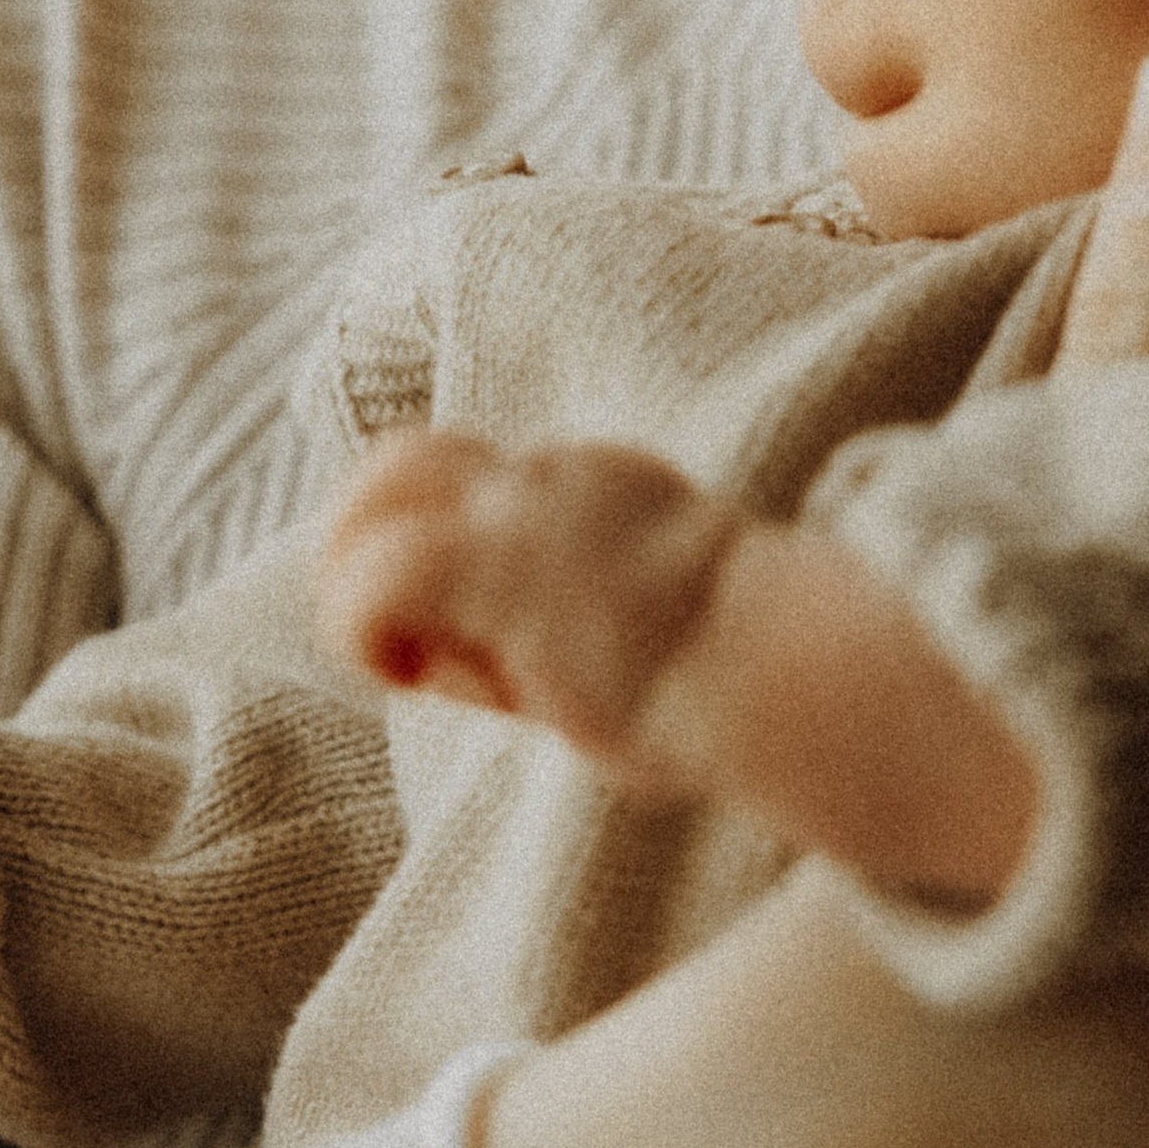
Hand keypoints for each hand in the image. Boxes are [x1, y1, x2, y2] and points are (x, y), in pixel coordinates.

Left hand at [322, 429, 1037, 894]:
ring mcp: (523, 514)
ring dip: (357, 580)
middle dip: (372, 540)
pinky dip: (363, 631)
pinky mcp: (492, 564)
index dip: (457, 563)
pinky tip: (413, 680)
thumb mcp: (675, 635)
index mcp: (607, 490)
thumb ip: (614, 627)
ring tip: (401, 662)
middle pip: (409, 460)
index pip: (486, 493)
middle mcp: (557, 479)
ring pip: (373, 496)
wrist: (791, 674)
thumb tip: (561, 679)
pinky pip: (369, 577)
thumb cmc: (752, 688)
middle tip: (400, 644)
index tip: (496, 664)